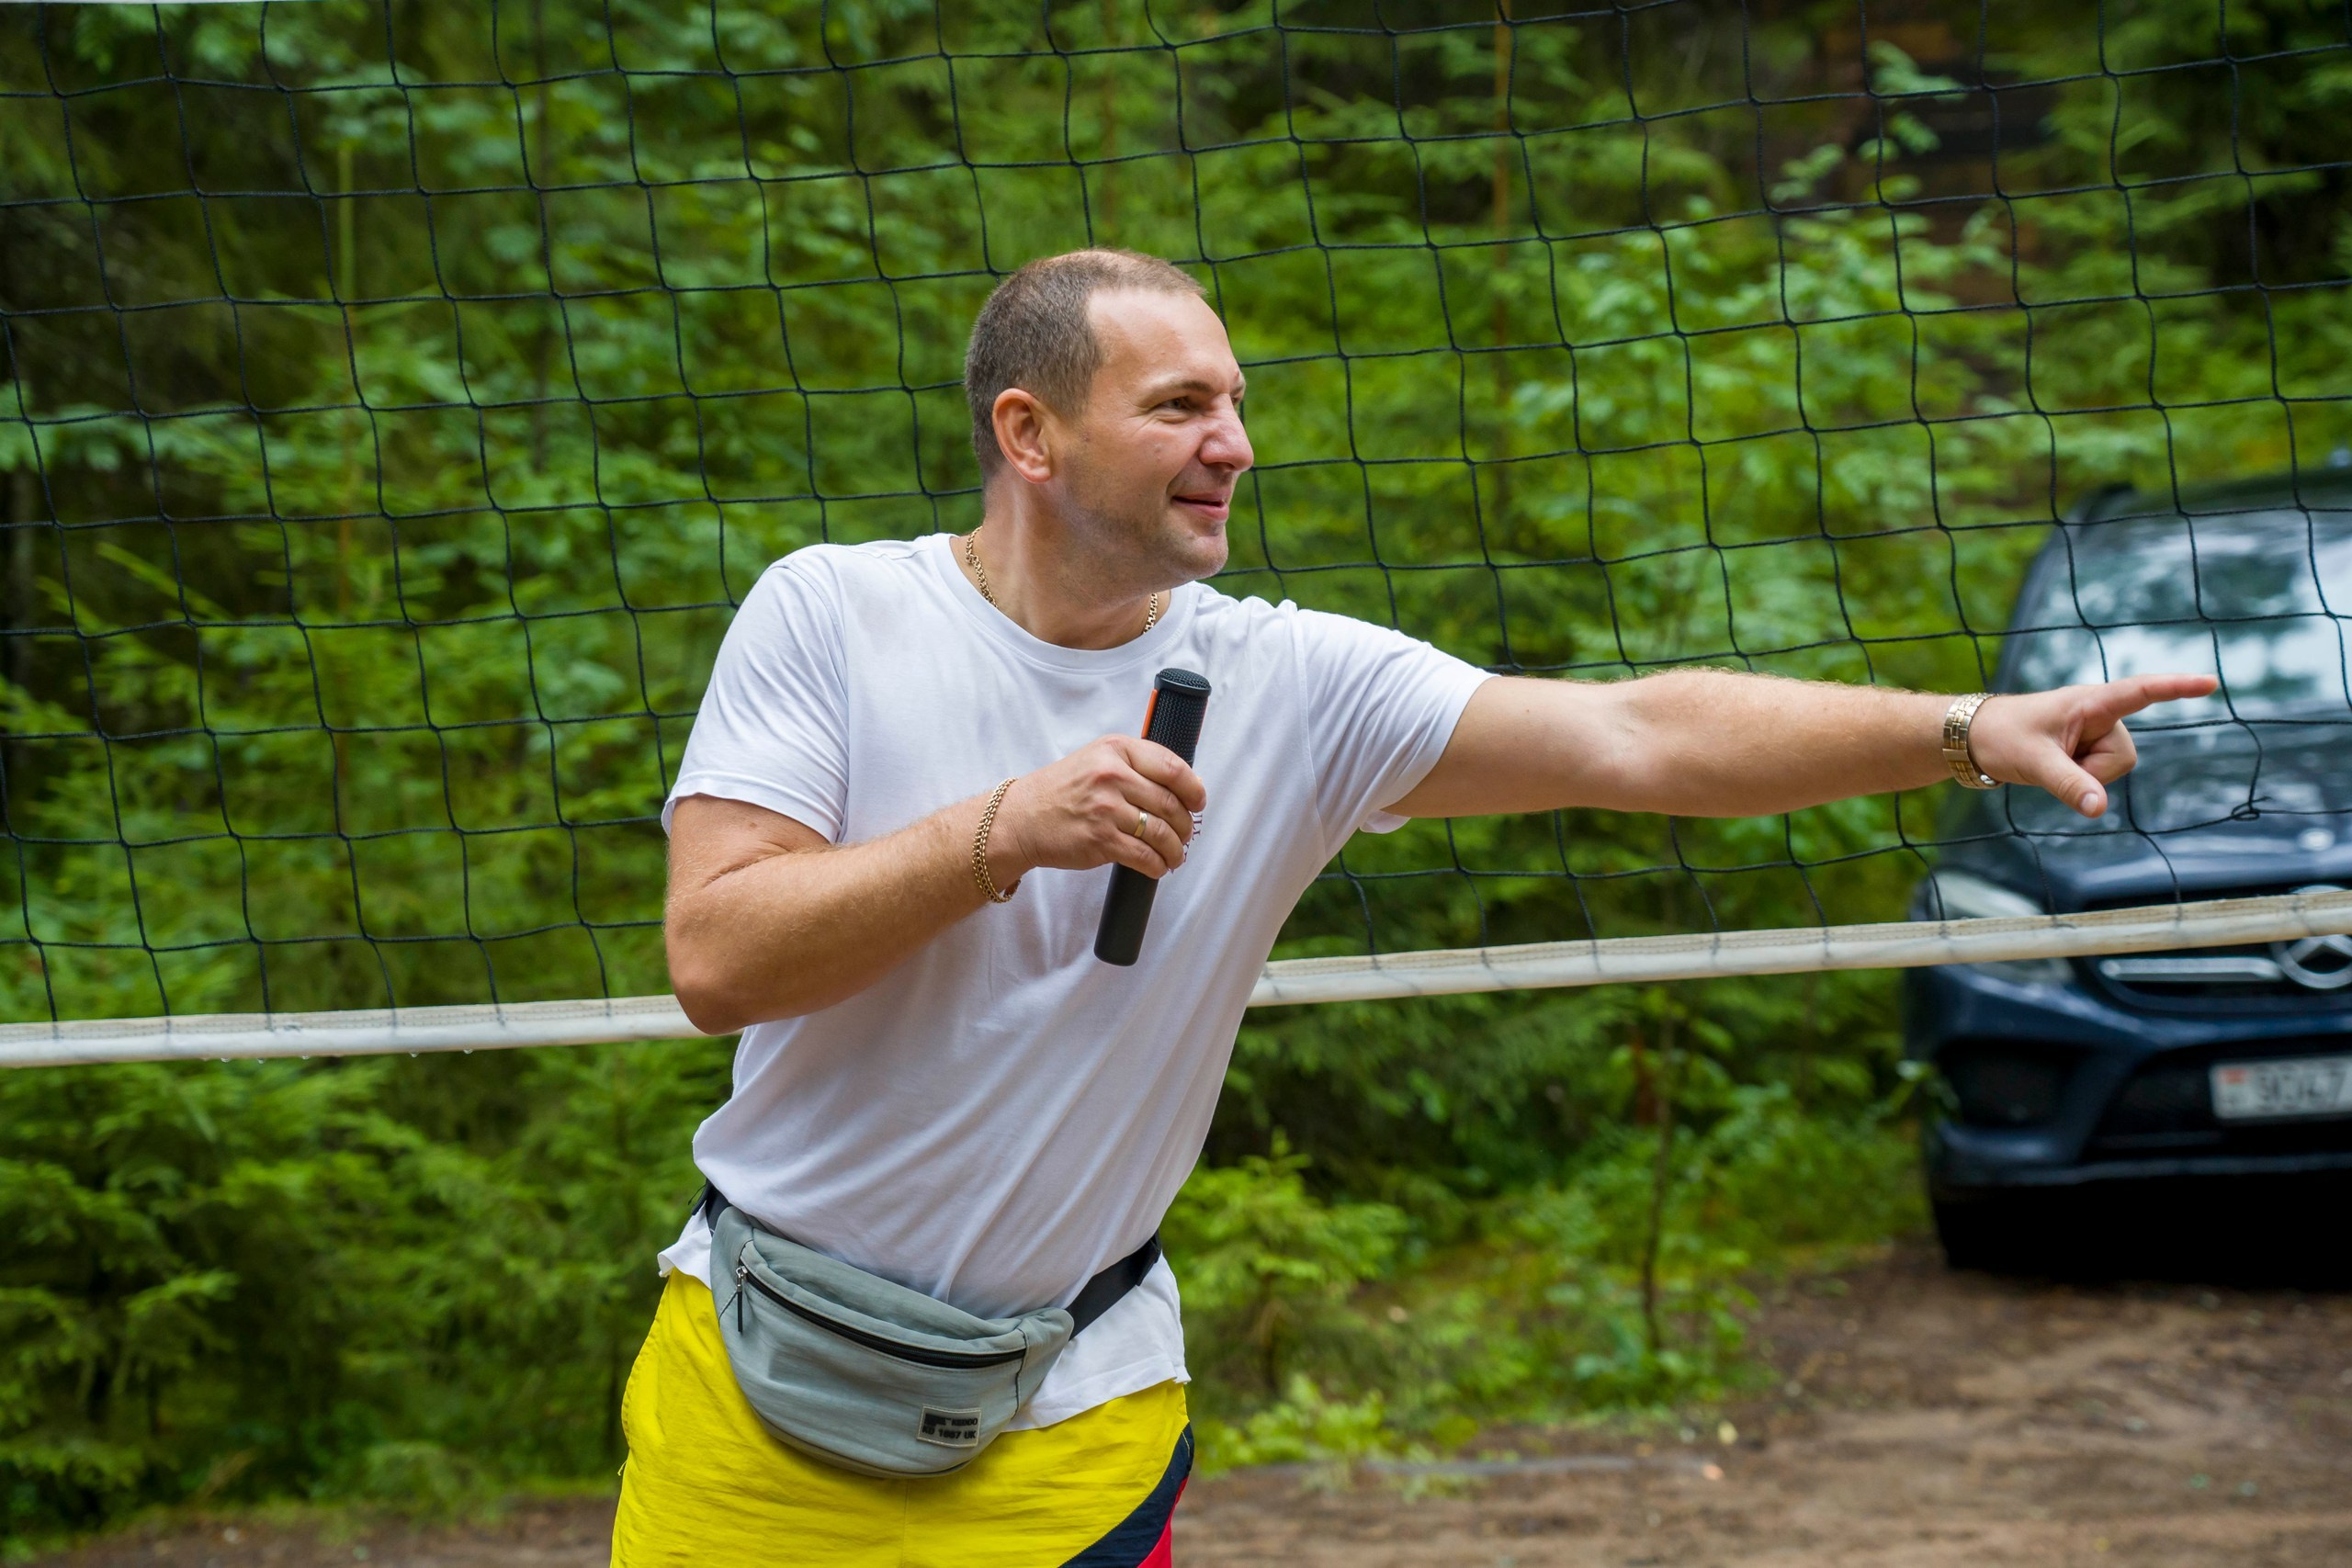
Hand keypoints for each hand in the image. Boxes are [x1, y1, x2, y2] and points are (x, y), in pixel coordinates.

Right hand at [988, 735, 1207, 883]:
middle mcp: (1111, 775)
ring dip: (1175, 849)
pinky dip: (1158, 866)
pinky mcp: (1100, 840)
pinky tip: (1158, 867)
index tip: (1198, 801)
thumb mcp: (1097, 759)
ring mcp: (1106, 809)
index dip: (1193, 788)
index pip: (1171, 766)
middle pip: (1171, 803)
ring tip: (1174, 854)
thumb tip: (1184, 785)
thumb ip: (1135, 764)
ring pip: (1162, 833)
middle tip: (1185, 834)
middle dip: (1186, 825)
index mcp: (1115, 749)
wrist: (1022, 819)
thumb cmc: (1062, 791)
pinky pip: (1144, 857)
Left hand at [1966, 674, 2218, 817]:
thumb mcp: (2033, 762)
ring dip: (2083, 776)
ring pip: (2112, 770)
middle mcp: (2097, 714)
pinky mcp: (2084, 749)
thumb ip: (2068, 784)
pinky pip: (2097, 775)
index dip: (2175, 688)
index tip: (2210, 683)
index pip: (2140, 693)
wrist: (1970, 739)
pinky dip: (2078, 780)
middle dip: (2093, 771)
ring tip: (2049, 761)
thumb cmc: (1999, 738)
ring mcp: (2092, 733)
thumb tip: (2098, 809)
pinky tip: (2052, 767)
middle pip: (2124, 756)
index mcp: (2089, 702)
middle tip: (2052, 760)